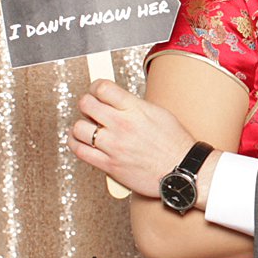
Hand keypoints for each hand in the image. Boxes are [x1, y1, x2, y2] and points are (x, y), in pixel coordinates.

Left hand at [68, 78, 194, 195]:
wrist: (181, 170)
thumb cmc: (174, 142)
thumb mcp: (158, 113)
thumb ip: (134, 105)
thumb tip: (115, 99)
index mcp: (136, 109)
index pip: (103, 88)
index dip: (96, 87)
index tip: (97, 91)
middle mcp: (122, 126)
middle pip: (86, 105)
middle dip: (87, 103)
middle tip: (92, 108)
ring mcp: (114, 146)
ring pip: (79, 128)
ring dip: (81, 125)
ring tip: (88, 127)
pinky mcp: (109, 165)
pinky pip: (80, 151)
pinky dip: (76, 144)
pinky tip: (82, 141)